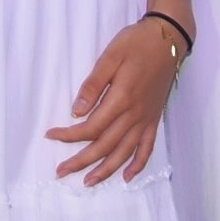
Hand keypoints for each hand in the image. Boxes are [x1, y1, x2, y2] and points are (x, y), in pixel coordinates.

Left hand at [45, 20, 180, 184]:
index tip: (51, 135)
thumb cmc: (136, 43)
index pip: (90, 127)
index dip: (69, 135)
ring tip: (88, 182)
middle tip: (61, 171)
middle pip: (104, 146)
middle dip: (81, 161)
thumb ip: (93, 85)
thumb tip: (76, 112)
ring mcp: (146, 119)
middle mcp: (134, 115)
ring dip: (106, 170)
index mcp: (121, 99)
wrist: (168, 38)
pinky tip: (127, 176)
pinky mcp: (154, 118)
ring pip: (124, 153)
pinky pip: (147, 148)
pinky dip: (138, 165)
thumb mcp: (110, 56)